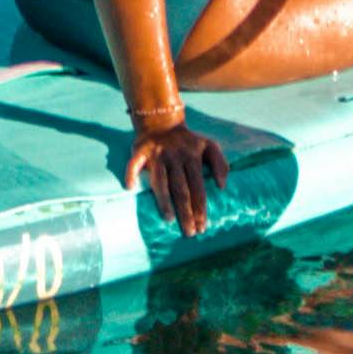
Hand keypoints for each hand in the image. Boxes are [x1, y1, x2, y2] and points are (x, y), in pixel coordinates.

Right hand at [127, 118, 228, 233]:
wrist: (162, 121)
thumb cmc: (188, 141)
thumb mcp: (210, 146)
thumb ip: (220, 163)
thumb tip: (222, 187)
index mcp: (193, 157)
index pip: (198, 187)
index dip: (201, 208)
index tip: (202, 227)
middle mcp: (175, 157)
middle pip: (181, 189)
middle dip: (186, 212)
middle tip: (190, 232)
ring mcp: (157, 154)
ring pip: (160, 181)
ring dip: (164, 200)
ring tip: (169, 219)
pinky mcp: (140, 150)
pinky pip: (134, 163)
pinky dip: (130, 173)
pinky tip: (130, 187)